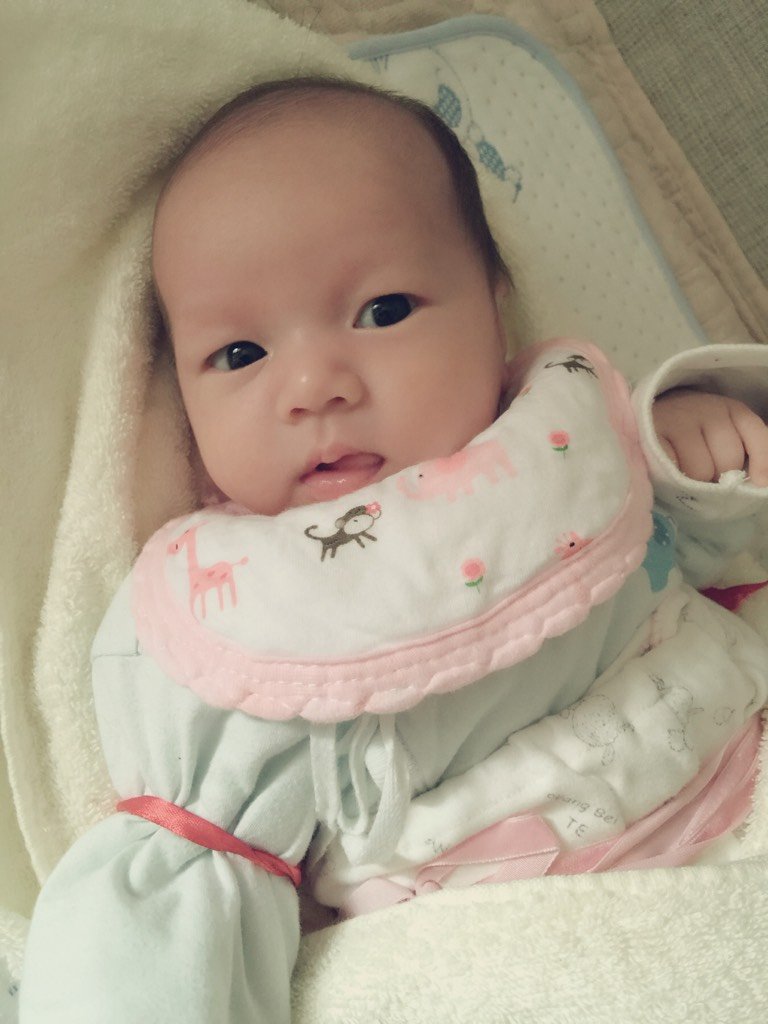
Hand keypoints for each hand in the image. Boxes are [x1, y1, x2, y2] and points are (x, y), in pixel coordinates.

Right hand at [652, 388, 767, 485]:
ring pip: (701, 470)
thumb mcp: (723, 437)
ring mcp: (678, 418)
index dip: (762, 463)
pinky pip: (673, 470)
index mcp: (731, 410)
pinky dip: (671, 476)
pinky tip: (665, 467)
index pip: (757, 436)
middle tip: (702, 471)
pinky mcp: (653, 432)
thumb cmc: (691, 434)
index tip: (761, 484)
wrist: (645, 416)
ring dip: (693, 480)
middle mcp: (708, 408)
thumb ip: (748, 455)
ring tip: (682, 470)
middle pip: (729, 461)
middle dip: (718, 476)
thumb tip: (763, 483)